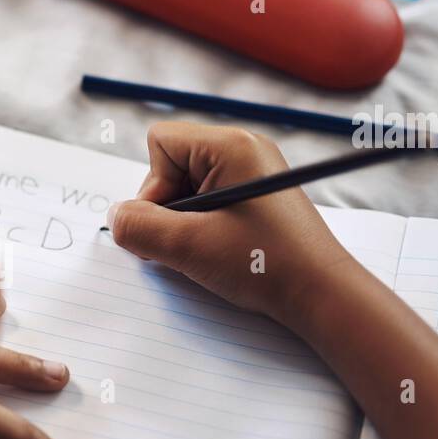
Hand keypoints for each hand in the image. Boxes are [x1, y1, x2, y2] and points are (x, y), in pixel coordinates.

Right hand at [106, 122, 355, 324]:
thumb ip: (140, 227)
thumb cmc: (266, 264)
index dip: (153, 187)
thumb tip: (116, 217)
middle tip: (189, 241)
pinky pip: (209, 201)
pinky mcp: (257, 196)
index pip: (160, 144)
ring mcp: (252, 172)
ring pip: (187, 187)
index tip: (174, 224)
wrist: (321, 294)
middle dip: (168, 207)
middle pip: (171, 165)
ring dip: (184, 221)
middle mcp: (243, 149)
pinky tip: (220, 251)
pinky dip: (202, 227)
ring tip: (208, 249)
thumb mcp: (189, 246)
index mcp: (231, 145)